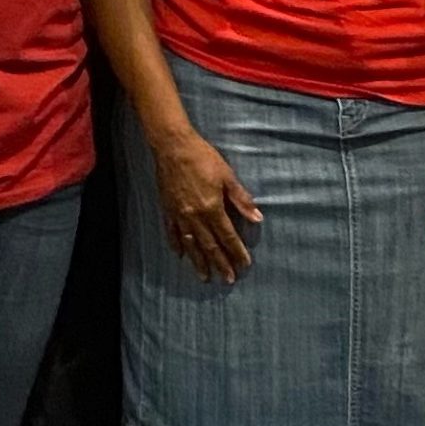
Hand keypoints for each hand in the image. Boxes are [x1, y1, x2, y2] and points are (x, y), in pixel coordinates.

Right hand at [150, 123, 260, 282]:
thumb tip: (257, 218)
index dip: (237, 251)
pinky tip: (180, 255)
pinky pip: (172, 232)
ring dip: (198, 261)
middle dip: (220, 263)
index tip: (244, 265)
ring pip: (191, 244)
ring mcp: (179, 214)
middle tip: (227, 279)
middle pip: (210, 245)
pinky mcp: (167, 209)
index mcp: (212, 208)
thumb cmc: (203, 158)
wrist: (172, 146)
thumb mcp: (227, 176)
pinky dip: (177, 245)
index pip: (227, 235)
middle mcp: (195, 216)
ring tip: (205, 277)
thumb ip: (241, 199)